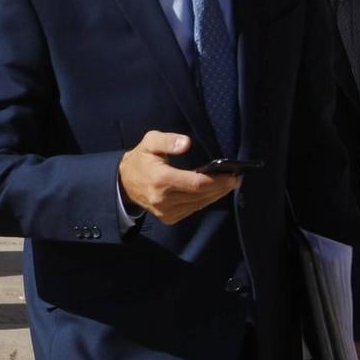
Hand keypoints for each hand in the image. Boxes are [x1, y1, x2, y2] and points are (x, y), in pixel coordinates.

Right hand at [116, 130, 241, 225]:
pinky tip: (212, 192)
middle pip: (201, 195)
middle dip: (221, 187)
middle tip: (235, 178)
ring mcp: (166, 211)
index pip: (196, 184)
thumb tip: (187, 143)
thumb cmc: (141, 159)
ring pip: (200, 204)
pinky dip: (205, 200)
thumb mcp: (150, 142)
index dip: (217, 181)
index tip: (233, 175)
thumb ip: (168, 141)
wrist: (124, 183)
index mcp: (161, 179)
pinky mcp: (169, 218)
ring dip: (216, 195)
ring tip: (228, 184)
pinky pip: (193, 209)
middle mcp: (164, 199)